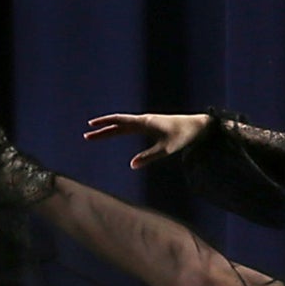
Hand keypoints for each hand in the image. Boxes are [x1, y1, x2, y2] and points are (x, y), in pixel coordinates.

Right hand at [83, 110, 208, 167]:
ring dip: (110, 129)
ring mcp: (147, 122)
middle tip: (86, 135)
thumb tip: (132, 165)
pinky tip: (117, 132)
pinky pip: (131, 126)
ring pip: (123, 125)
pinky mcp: (152, 125)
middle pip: (117, 124)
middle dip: (102, 130)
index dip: (104, 124)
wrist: (197, 126)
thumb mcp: (166, 149)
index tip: (90, 127)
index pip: (119, 121)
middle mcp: (143, 120)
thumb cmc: (183, 136)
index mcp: (144, 123)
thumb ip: (148, 157)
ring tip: (97, 134)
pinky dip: (120, 129)